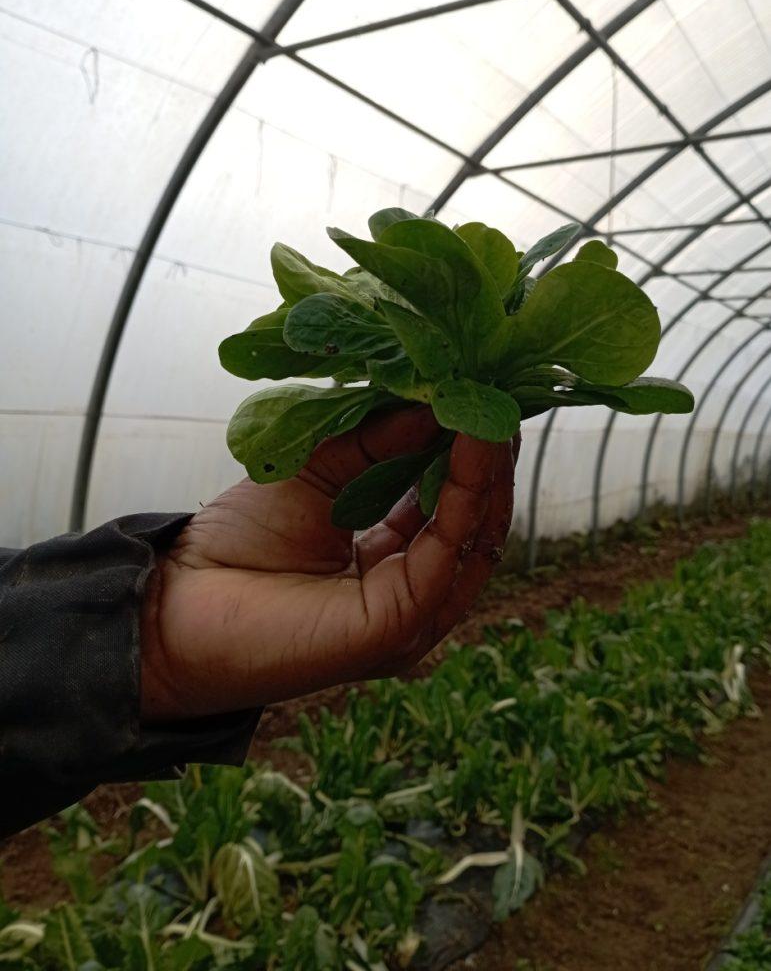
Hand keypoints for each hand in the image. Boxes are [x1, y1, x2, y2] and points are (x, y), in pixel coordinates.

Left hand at [140, 407, 518, 721]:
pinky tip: (470, 441)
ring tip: (490, 409)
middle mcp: (411, 591)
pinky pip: (449, 552)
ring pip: (476, 539)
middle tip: (496, 395)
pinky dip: (466, 493)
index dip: (470, 452)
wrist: (179, 598)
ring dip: (489, 471)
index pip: (452, 506)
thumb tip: (439, 401)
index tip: (480, 394)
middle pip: (477, 524)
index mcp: (392, 562)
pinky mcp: (398, 624)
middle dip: (490, 459)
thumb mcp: (319, 469)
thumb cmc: (239, 542)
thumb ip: (377, 441)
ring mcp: (411, 614)